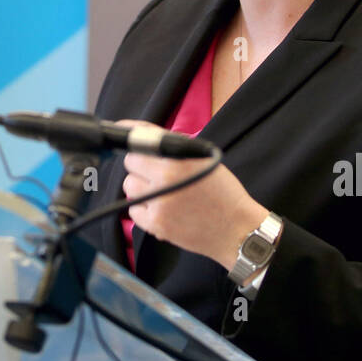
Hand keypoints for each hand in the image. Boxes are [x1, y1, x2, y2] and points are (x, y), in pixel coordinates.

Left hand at [118, 120, 268, 270]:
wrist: (236, 230)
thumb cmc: (222, 192)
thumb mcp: (203, 159)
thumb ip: (173, 145)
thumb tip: (141, 130)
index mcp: (178, 160)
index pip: (139, 142)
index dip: (135, 142)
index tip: (125, 138)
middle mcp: (165, 179)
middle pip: (130, 163)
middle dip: (141, 166)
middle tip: (157, 173)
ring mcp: (158, 203)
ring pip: (129, 186)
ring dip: (141, 187)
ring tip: (161, 192)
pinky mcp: (156, 225)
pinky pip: (133, 210)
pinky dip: (143, 209)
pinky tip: (161, 208)